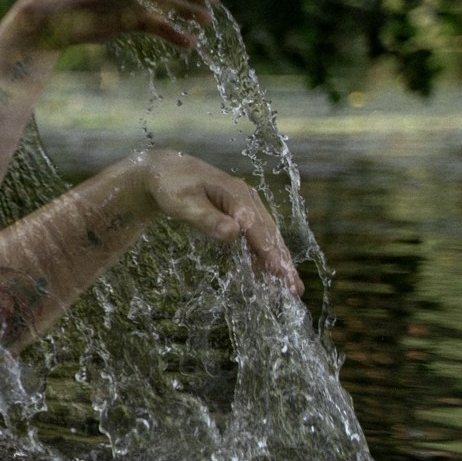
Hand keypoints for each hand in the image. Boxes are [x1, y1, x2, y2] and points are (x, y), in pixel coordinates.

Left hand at [9, 0, 217, 52]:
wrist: (43, 22)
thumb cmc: (58, 1)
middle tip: (214, 0)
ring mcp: (130, 2)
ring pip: (164, 7)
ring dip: (186, 13)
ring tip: (208, 20)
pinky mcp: (128, 21)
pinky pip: (154, 26)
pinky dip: (170, 33)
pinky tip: (187, 42)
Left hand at [140, 151, 301, 293]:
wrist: (166, 172)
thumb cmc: (171, 187)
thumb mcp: (183, 203)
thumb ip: (207, 218)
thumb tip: (233, 233)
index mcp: (236, 195)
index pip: (257, 227)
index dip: (268, 251)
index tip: (280, 272)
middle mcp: (247, 199)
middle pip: (269, 233)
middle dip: (282, 261)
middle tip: (295, 288)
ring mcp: (246, 206)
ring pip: (266, 235)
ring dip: (278, 259)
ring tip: (290, 286)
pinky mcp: (240, 213)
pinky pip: (255, 235)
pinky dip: (263, 254)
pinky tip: (268, 272)